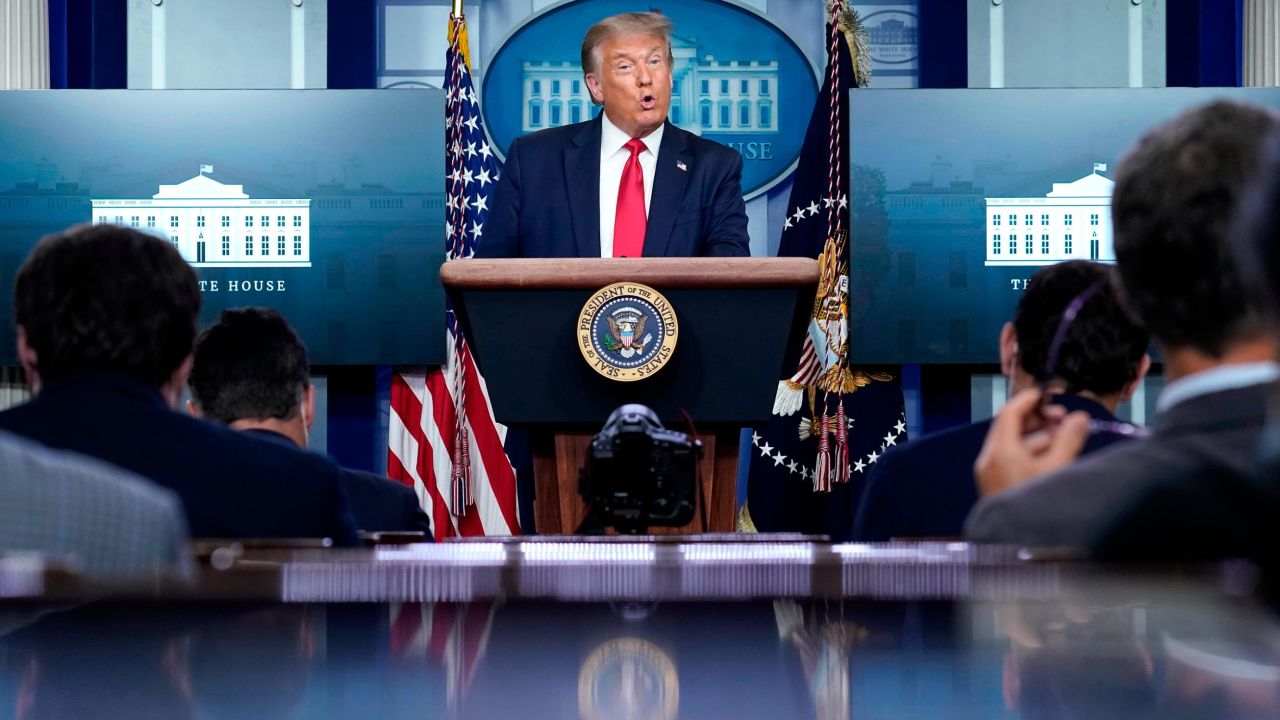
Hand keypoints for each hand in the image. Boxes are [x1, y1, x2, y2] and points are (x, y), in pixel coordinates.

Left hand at [974, 388, 1089, 496]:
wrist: (1023, 546)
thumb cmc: (1039, 505)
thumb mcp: (1058, 469)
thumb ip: (1069, 440)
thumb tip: (1079, 418)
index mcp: (1000, 451)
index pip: (1009, 412)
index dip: (1029, 400)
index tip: (1048, 395)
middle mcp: (989, 460)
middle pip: (1010, 428)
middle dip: (1038, 420)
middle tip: (1063, 419)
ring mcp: (991, 475)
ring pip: (1013, 446)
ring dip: (1038, 438)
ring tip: (1064, 438)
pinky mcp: (996, 487)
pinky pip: (1011, 461)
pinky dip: (1030, 453)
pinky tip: (1052, 457)